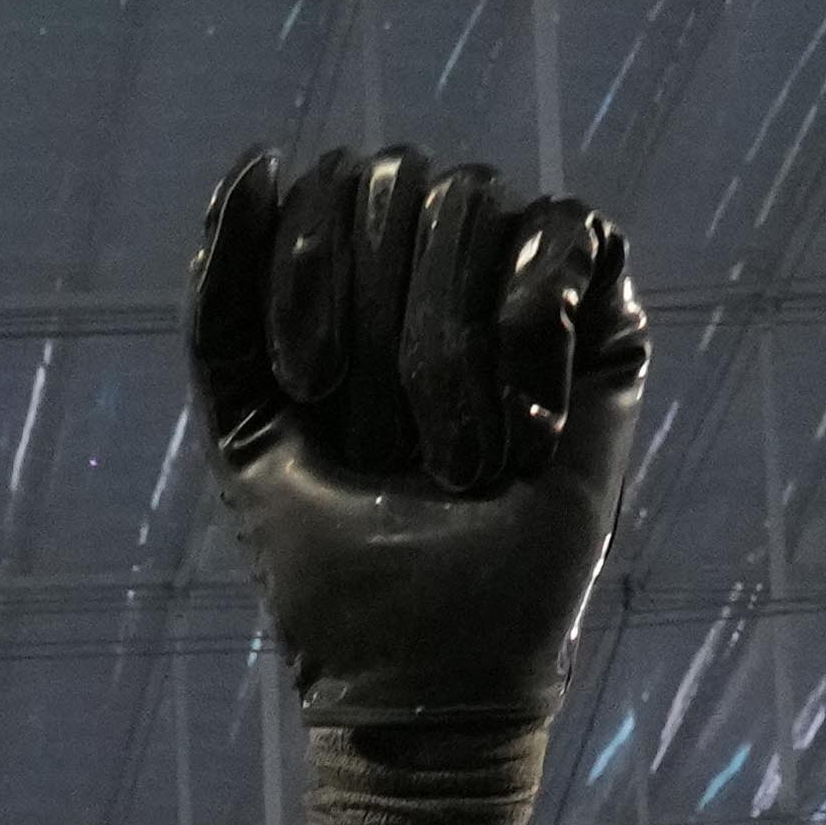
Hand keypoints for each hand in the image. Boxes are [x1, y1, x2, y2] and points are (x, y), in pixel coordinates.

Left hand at [190, 147, 648, 824]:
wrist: (422, 667)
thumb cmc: (332, 568)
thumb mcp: (243, 428)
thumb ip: (220, 300)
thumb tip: (258, 156)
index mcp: (354, 285)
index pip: (327, 185)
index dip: (309, 271)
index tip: (311, 390)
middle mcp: (440, 271)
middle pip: (400, 180)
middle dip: (379, 322)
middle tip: (387, 441)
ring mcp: (524, 292)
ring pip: (476, 201)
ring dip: (444, 349)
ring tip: (457, 459)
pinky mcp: (605, 328)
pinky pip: (567, 235)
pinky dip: (530, 332)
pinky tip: (525, 427)